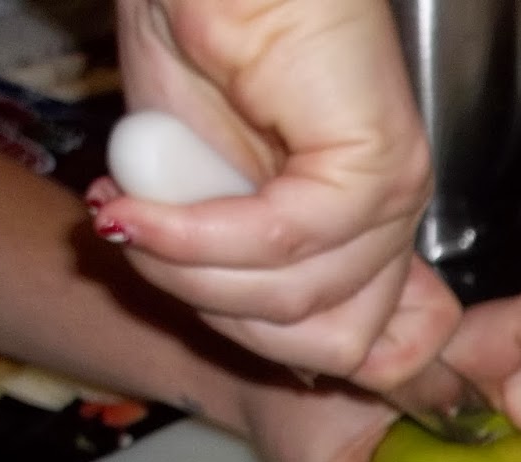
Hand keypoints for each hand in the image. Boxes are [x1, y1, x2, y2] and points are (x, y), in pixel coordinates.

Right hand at [96, 0, 455, 385]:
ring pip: (297, 303)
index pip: (351, 351)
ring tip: (128, 221)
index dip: (263, 349)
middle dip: (213, 312)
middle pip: (322, 345)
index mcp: (357, 239)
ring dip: (191, 273)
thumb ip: (228, 263)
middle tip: (138, 248)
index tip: (186, 302)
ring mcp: (392, 199)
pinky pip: (288, 243)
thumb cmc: (205, 51)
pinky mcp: (380, 166)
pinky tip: (142, 214)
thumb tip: (224, 320)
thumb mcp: (203, 193)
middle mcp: (387, 226)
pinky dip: (200, 238)